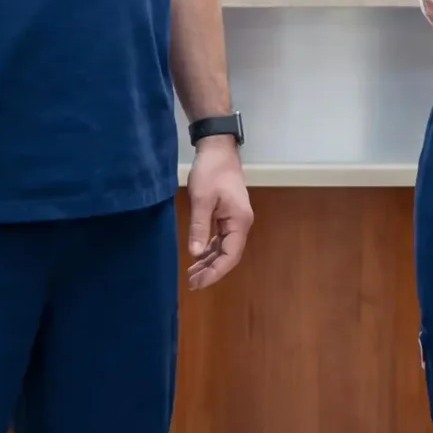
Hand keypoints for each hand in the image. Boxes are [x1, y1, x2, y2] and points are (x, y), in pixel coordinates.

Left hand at [185, 137, 253, 289]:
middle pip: (228, 255)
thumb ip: (199, 227)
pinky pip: (221, 239)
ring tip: (192, 275)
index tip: (198, 283)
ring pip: (224, 248)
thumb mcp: (201, 199)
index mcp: (239, 221)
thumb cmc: (211, 171)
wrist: (217, 148)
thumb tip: (196, 254)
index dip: (215, 272)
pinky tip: (199, 257)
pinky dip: (210, 250)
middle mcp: (241, 224)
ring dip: (209, 262)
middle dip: (211, 271)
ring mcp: (235, 220)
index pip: (230, 256)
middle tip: (191, 283)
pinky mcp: (227, 215)